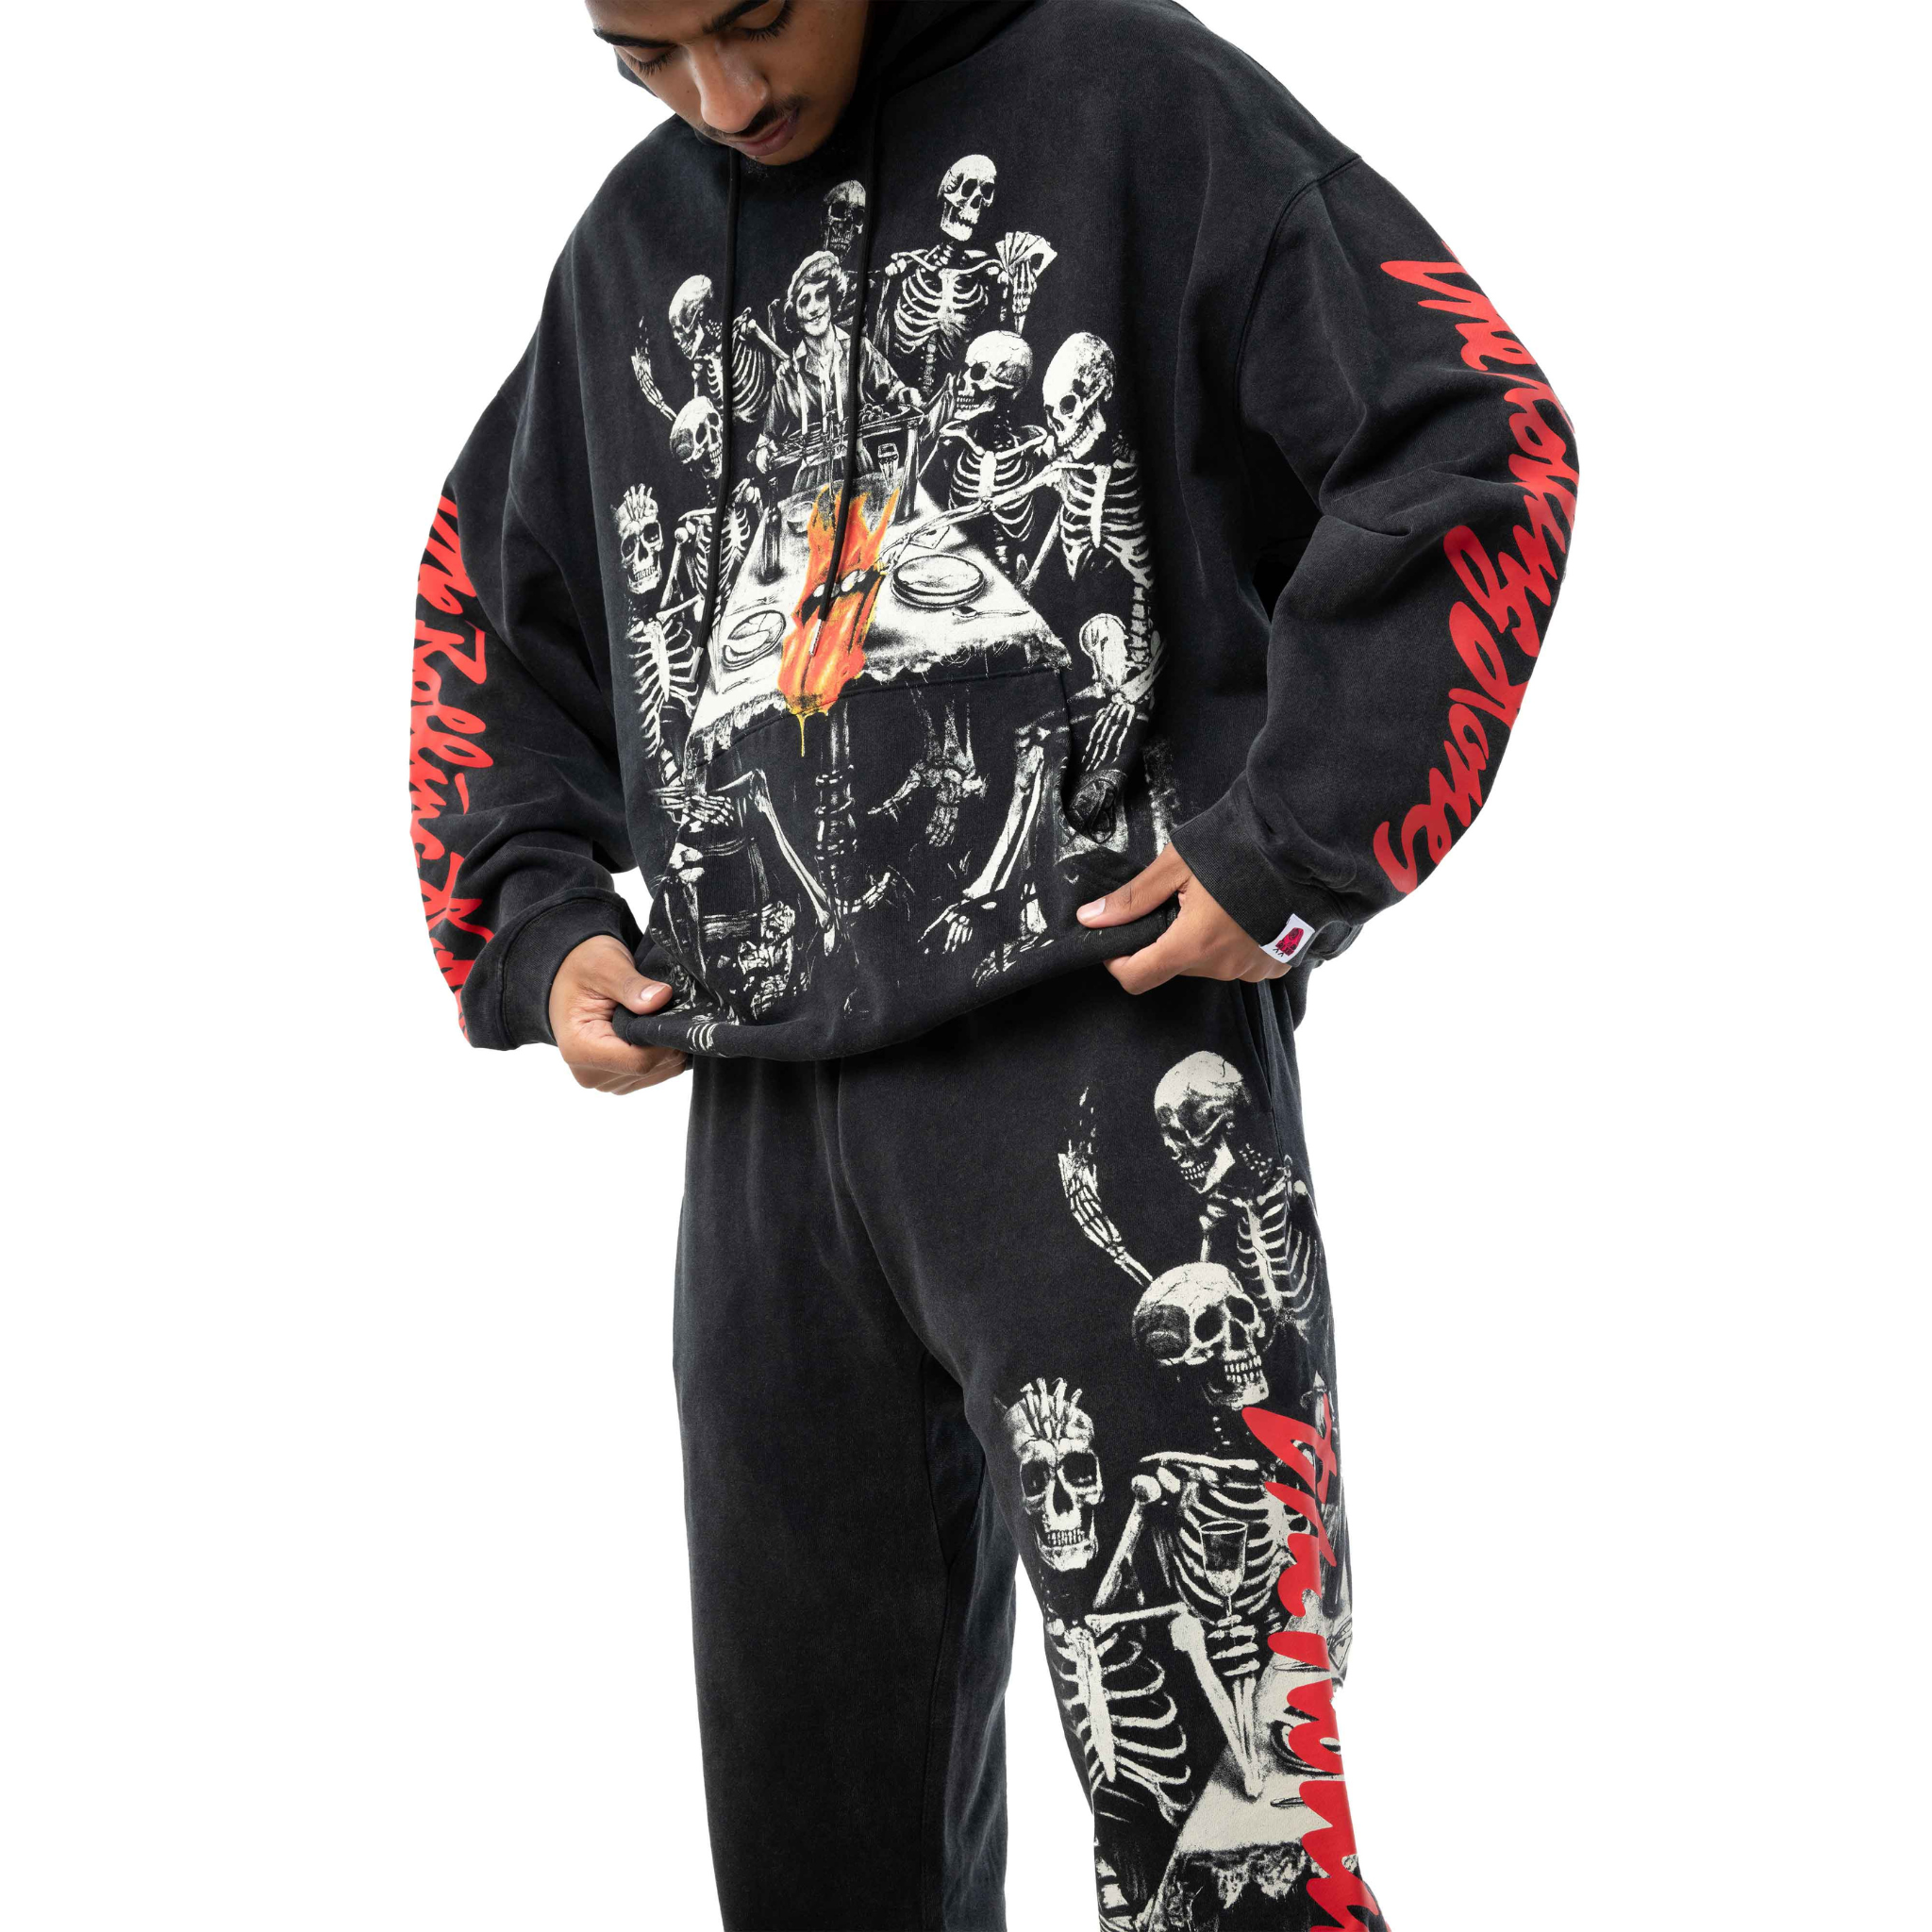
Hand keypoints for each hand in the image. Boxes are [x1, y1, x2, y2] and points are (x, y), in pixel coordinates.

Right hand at [546, 936, 688, 1094]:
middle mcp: (589, 1073)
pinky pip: (657, 1073)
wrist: (568, 977)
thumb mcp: (605, 966)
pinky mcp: (618, 1080)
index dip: (663, 1039)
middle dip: (665, 1039)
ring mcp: (604, 1081)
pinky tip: (648, 1030)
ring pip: (659, 1072)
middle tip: (660, 1009)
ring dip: (665, 1045)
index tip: (670, 1011)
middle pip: (650, 1068)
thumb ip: (631, 985)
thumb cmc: (583, 969)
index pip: (639, 1061)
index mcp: (580, 1050)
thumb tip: (661, 997)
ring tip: (648, 1017)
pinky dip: (662, 1052)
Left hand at [1078, 845, 1284, 993]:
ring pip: (1206, 963)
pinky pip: (1240, 962)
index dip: (1118, 961)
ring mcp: (1252, 969)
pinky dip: (1232, 943)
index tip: (1118, 938)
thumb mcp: (1175, 866)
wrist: (1304, 844)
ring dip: (1200, 940)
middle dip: (1165, 938)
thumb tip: (1089, 919)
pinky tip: (1242, 913)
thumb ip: (1132, 899)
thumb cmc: (1237, 848)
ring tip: (1216, 900)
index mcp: (1192, 945)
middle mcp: (1222, 967)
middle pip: (1173, 965)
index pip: (1136, 978)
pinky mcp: (1276, 964)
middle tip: (1178, 899)